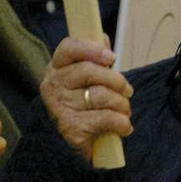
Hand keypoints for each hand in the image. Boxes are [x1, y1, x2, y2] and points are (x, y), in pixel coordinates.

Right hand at [39, 37, 134, 161]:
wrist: (70, 142)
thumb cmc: (82, 102)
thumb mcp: (85, 77)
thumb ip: (94, 57)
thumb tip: (102, 39)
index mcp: (57, 67)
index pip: (68, 48)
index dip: (91, 49)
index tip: (112, 57)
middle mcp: (54, 86)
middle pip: (89, 71)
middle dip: (116, 80)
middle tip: (127, 90)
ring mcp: (60, 108)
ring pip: (101, 96)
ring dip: (122, 103)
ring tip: (125, 109)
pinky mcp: (71, 129)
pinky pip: (106, 118)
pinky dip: (122, 122)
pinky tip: (124, 126)